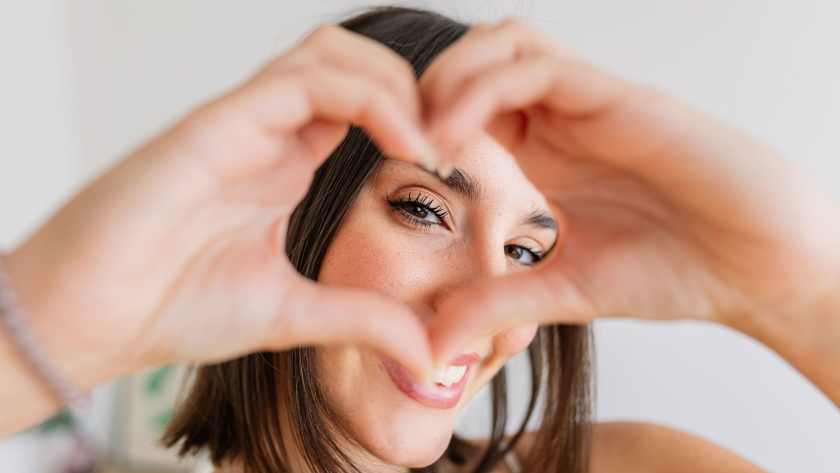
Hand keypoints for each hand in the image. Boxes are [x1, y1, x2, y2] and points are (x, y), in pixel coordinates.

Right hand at [6, 25, 437, 394]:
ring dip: (394, 82)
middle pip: (352, 63)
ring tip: (427, 139)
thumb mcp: (293, 315)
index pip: (362, 107)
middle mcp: (270, 135)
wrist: (93, 320)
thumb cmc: (172, 309)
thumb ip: (362, 320)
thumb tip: (431, 353)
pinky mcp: (219, 122)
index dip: (415, 120)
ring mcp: (245, 123)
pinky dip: (366, 97)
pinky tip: (402, 141)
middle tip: (450, 137)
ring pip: (332, 54)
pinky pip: (305, 81)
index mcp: (287, 166)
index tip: (456, 162)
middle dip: (414, 87)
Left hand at [421, 19, 839, 362]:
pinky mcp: (619, 98)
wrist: (758, 268)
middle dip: (425, 87)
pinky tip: (458, 133)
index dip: (421, 121)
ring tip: (425, 133)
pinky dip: (488, 87)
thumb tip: (434, 339)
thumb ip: (501, 304)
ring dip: (451, 76)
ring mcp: (588, 102)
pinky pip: (540, 66)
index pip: (466, 105)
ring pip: (504, 44)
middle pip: (476, 59)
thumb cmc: (677, 270)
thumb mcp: (567, 290)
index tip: (393, 163)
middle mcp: (561, 117)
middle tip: (397, 138)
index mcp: (544, 151)